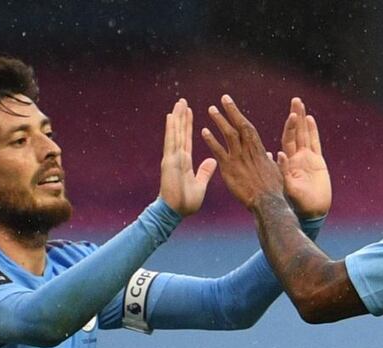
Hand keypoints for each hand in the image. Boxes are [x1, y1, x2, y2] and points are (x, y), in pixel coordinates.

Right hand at [159, 98, 216, 216]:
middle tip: (183, 101)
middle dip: (182, 117)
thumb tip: (213, 160)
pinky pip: (171, 141)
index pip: (187, 139)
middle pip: (180, 132)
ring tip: (179, 103)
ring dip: (177, 117)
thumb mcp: (200, 184)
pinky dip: (171, 128)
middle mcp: (177, 157)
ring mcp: (172, 158)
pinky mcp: (169, 161)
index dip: (188, 126)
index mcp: (184, 162)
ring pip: (175, 133)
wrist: (174, 212)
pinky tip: (171, 116)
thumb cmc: (185, 203)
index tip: (189, 112)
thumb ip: (205, 172)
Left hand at [201, 95, 284, 212]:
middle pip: (239, 126)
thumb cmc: (274, 190)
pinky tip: (203, 131)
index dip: (239, 115)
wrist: (267, 203)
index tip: (231, 104)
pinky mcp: (230, 169)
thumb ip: (272, 162)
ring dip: (220, 121)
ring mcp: (239, 159)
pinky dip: (211, 141)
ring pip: (229, 135)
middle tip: (222, 99)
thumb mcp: (276, 173)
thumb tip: (272, 156)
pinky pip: (219, 152)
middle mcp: (249, 151)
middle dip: (231, 111)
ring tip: (211, 110)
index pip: (248, 128)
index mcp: (259, 151)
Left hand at [276, 97, 330, 218]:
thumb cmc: (298, 203)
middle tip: (295, 100)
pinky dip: (312, 132)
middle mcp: (297, 157)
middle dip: (296, 116)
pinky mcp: (318, 163)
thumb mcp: (287, 186)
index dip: (290, 127)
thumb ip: (283, 170)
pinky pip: (315, 144)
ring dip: (302, 119)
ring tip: (300, 103)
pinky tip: (309, 119)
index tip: (291, 115)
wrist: (312, 212)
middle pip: (296, 132)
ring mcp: (308, 159)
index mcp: (288, 162)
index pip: (288, 140)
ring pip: (305, 134)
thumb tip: (276, 154)